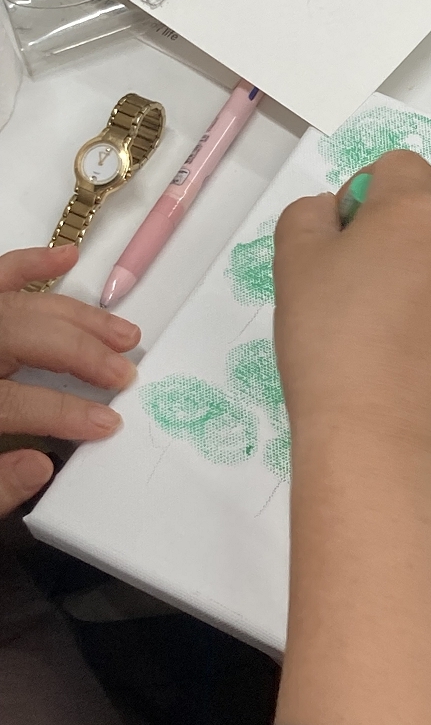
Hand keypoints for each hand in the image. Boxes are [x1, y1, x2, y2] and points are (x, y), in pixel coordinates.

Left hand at [0, 246, 139, 516]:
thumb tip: (41, 466)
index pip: (12, 401)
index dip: (62, 412)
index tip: (106, 423)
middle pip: (20, 335)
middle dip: (80, 353)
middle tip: (124, 375)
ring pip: (21, 304)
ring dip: (77, 316)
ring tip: (123, 335)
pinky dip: (31, 263)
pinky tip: (66, 258)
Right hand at [273, 150, 430, 449]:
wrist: (374, 425)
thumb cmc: (329, 334)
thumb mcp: (294, 258)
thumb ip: (310, 212)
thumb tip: (339, 214)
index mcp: (415, 207)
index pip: (395, 165)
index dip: (361, 192)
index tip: (340, 240)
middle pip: (429, 201)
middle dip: (393, 220)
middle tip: (356, 273)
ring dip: (417, 258)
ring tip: (380, 310)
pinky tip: (403, 339)